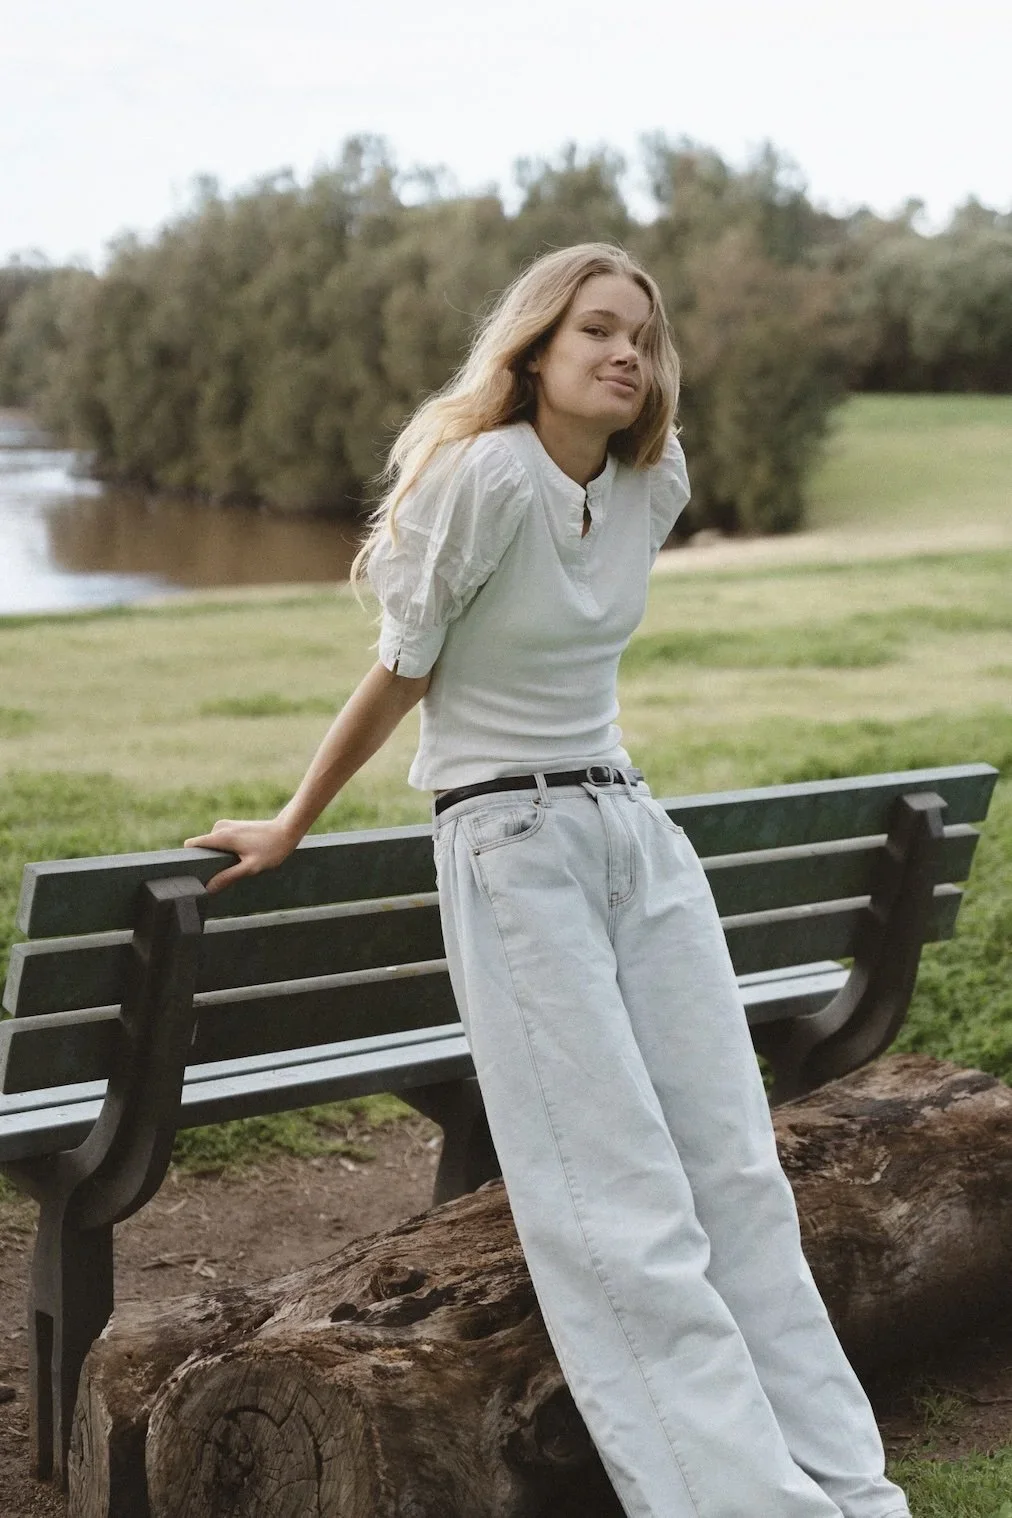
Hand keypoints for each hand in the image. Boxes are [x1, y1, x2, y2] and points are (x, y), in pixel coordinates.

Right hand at [183, 817, 299, 893]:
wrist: (287, 830)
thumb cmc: (271, 849)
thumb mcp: (251, 867)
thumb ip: (228, 877)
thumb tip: (208, 889)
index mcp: (221, 836)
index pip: (191, 844)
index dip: (189, 859)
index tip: (194, 873)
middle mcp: (219, 827)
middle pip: (201, 848)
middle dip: (207, 861)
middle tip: (221, 874)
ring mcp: (225, 825)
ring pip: (212, 846)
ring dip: (218, 857)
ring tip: (235, 865)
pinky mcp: (232, 827)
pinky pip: (220, 842)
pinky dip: (225, 852)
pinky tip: (239, 858)